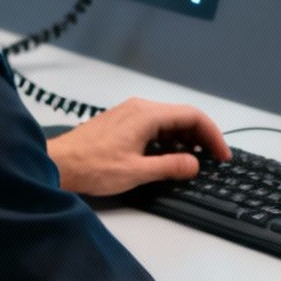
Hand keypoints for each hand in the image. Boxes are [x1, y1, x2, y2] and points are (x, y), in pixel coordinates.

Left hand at [47, 97, 230, 197]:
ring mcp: (130, 114)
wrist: (58, 164)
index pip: (193, 116)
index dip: (213, 135)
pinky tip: (169, 156)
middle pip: (182, 116)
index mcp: (147, 115)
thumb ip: (170, 167)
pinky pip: (154, 125)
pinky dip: (169, 138)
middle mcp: (140, 108)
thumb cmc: (93, 167)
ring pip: (169, 120)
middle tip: (213, 159)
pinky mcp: (121, 123)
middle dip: (202, 137)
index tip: (222, 155)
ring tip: (194, 161)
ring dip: (185, 138)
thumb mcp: (136, 171)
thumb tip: (194, 164)